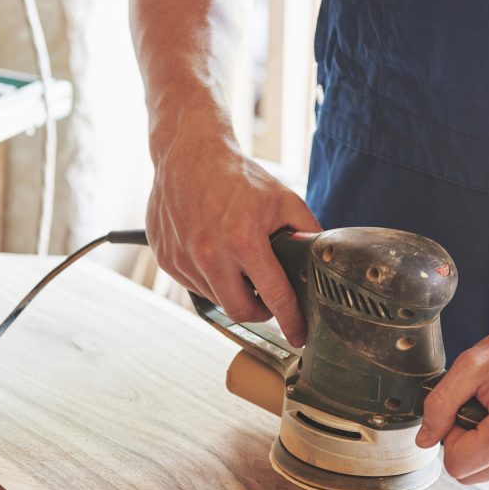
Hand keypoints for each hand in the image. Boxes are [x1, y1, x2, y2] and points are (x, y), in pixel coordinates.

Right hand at [146, 132, 320, 346]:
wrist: (188, 153)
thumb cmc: (236, 175)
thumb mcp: (283, 199)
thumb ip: (306, 232)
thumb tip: (322, 261)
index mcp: (244, 240)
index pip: (274, 296)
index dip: (291, 321)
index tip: (299, 336)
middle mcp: (210, 254)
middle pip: (241, 311)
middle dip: (260, 311)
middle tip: (267, 298)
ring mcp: (184, 258)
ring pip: (217, 299)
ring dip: (233, 291)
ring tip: (238, 264)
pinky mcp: (166, 259)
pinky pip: (195, 286)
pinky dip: (210, 279)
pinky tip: (215, 255)